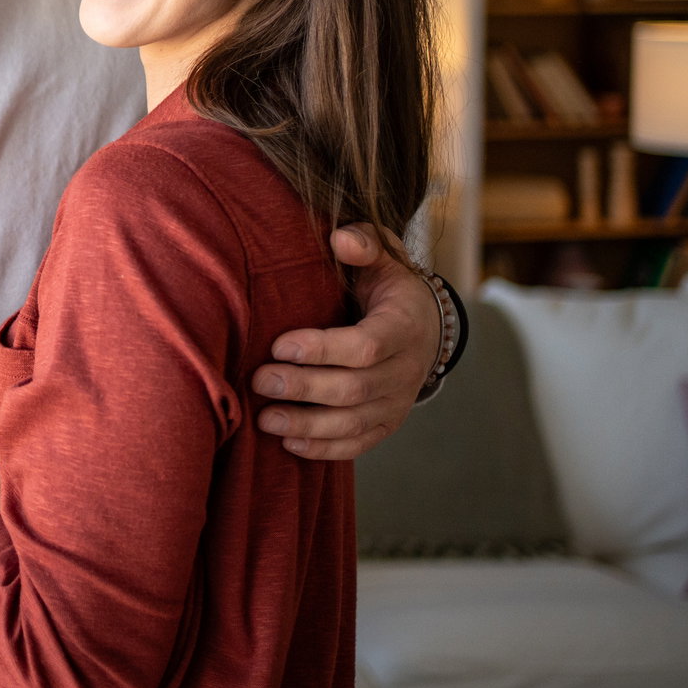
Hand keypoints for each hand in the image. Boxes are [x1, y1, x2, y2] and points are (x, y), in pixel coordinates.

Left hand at [251, 224, 437, 460]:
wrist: (427, 327)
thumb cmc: (389, 286)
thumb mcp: (384, 257)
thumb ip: (364, 243)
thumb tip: (340, 239)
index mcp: (403, 326)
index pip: (364, 347)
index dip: (321, 350)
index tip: (278, 346)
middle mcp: (405, 370)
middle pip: (354, 389)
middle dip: (304, 388)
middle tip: (260, 381)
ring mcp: (397, 401)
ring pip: (354, 423)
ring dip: (307, 426)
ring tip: (265, 420)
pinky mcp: (387, 423)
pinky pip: (359, 443)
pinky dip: (325, 449)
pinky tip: (289, 444)